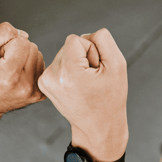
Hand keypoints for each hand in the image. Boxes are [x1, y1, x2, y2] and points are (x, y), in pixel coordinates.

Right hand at [0, 22, 45, 121]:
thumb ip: (0, 33)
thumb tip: (23, 34)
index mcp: (9, 76)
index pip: (21, 42)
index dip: (7, 44)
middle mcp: (25, 87)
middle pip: (32, 47)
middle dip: (16, 50)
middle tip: (1, 64)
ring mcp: (34, 92)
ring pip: (38, 55)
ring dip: (23, 57)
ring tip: (8, 69)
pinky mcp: (39, 94)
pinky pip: (40, 66)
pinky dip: (29, 66)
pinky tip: (16, 75)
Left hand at [38, 29, 127, 161]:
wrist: (98, 126)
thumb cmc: (111, 97)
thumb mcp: (117, 64)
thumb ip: (102, 39)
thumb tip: (84, 35)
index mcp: (68, 73)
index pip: (77, 39)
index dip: (92, 51)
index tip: (96, 71)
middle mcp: (51, 77)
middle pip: (69, 45)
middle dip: (84, 57)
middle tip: (92, 79)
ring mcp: (45, 81)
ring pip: (64, 53)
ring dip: (77, 63)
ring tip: (85, 83)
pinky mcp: (43, 83)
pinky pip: (59, 62)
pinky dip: (70, 69)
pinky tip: (76, 85)